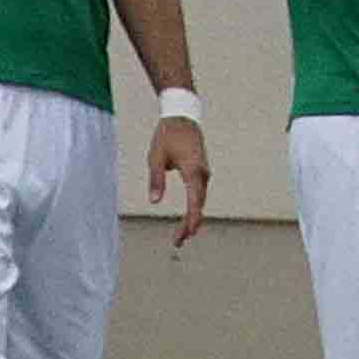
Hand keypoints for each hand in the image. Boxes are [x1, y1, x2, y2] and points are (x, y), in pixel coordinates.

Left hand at [149, 112, 210, 247]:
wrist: (183, 116)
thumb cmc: (167, 135)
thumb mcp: (155, 157)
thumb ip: (155, 180)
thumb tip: (154, 202)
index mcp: (193, 171)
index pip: (194, 203)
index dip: (191, 221)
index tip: (186, 236)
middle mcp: (203, 174)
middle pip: (199, 205)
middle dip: (190, 225)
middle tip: (177, 242)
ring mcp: (204, 172)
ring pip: (200, 200)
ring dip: (192, 217)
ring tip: (181, 235)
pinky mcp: (202, 171)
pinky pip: (200, 193)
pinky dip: (195, 207)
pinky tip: (189, 217)